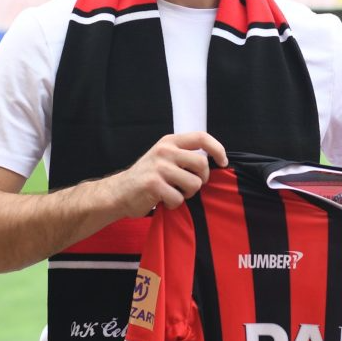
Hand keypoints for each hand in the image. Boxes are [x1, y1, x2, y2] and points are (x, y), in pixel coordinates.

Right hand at [106, 132, 227, 218]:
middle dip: (202, 179)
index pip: (201, 137)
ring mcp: (159, 167)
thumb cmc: (147, 176)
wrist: (119, 192)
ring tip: (174, 192)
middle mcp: (165, 151)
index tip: (223, 162)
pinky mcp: (154, 185)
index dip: (217, 149)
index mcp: (169, 142)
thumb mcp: (163, 157)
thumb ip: (183, 155)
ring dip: (187, 194)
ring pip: (194, 184)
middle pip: (202, 164)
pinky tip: (164, 200)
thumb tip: (214, 162)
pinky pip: (179, 198)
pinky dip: (175, 204)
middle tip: (191, 185)